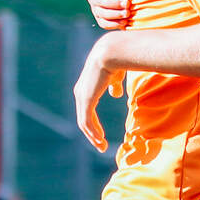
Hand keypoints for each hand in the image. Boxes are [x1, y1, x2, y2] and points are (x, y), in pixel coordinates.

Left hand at [73, 36, 123, 151]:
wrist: (114, 52)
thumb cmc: (118, 61)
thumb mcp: (116, 77)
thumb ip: (114, 87)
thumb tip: (116, 95)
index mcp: (86, 87)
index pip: (86, 110)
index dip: (93, 124)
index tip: (101, 136)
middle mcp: (81, 92)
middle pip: (83, 119)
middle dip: (92, 134)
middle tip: (101, 145)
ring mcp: (82, 96)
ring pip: (84, 123)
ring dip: (93, 136)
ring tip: (102, 146)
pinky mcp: (86, 99)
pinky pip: (87, 121)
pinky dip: (93, 133)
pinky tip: (100, 140)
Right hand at [89, 0, 132, 29]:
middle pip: (101, 1)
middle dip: (115, 3)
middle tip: (127, 4)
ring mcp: (95, 9)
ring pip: (103, 13)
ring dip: (116, 14)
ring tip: (127, 14)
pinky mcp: (100, 19)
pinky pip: (104, 24)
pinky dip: (114, 24)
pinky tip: (125, 23)